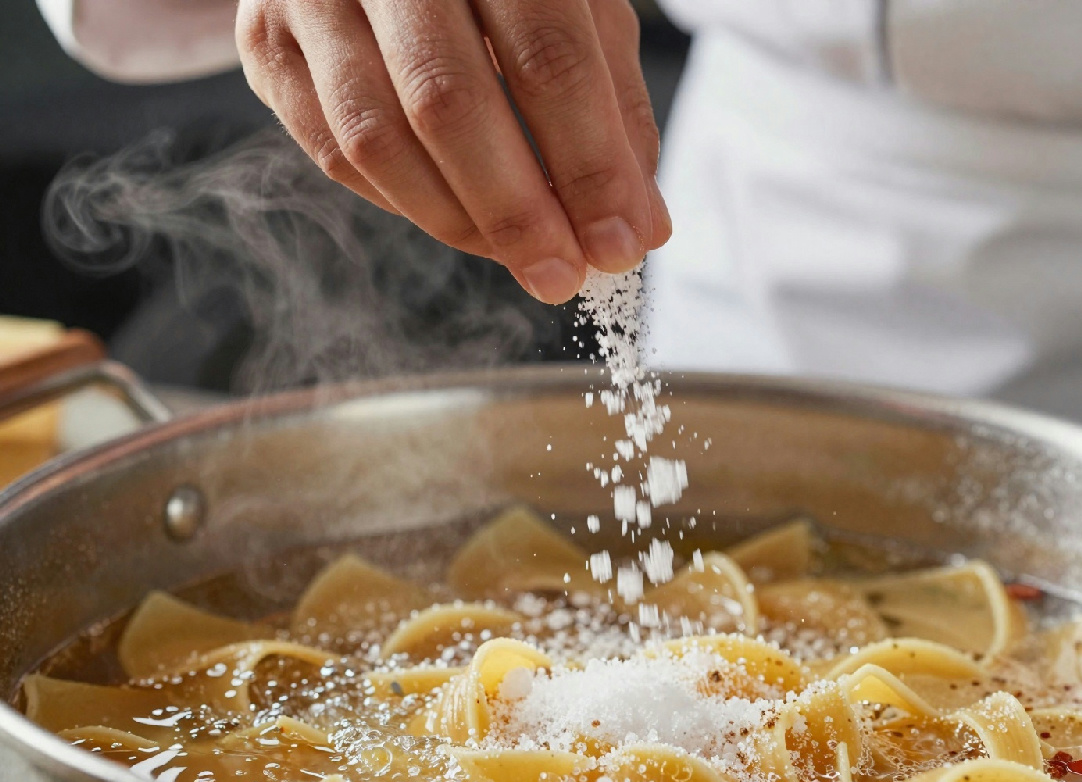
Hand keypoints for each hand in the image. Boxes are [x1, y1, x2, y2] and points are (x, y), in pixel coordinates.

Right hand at [236, 0, 671, 303]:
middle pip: (449, 100)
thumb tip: (637, 227)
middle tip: (560, 276)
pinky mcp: (266, 39)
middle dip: (514, 211)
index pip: (547, 58)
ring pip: (375, 137)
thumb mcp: (577, 8)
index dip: (587, 164)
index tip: (618, 245)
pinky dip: (402, 202)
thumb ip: (612, 109)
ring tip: (519, 258)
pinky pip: (330, 149)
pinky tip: (458, 218)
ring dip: (456, 220)